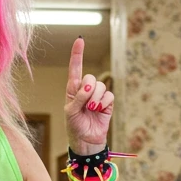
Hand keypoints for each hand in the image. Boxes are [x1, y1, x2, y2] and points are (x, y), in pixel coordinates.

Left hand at [64, 37, 111, 153]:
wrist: (86, 141)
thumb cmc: (74, 126)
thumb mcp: (71, 112)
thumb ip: (78, 97)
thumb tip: (89, 86)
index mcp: (73, 89)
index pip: (75, 68)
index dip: (77, 54)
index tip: (80, 40)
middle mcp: (86, 89)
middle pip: (90, 77)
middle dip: (88, 89)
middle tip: (85, 103)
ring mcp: (97, 95)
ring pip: (101, 86)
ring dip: (95, 98)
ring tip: (91, 109)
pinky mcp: (108, 102)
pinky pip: (109, 95)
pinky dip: (104, 102)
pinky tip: (100, 110)